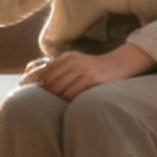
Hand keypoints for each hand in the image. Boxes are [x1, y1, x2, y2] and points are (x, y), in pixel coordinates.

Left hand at [36, 45, 154, 100]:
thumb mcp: (76, 61)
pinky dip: (69, 99)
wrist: (116, 65)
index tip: (46, 90)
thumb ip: (60, 67)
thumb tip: (40, 79)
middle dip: (50, 92)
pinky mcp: (91, 79)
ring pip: (60, 88)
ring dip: (59, 97)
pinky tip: (73, 100)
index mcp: (68, 56)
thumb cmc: (92, 67)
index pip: (47, 71)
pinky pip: (72, 93)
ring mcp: (83, 70)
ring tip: (64, 99)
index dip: (43, 83)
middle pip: (51, 82)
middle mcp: (74, 61)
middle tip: (54, 99)